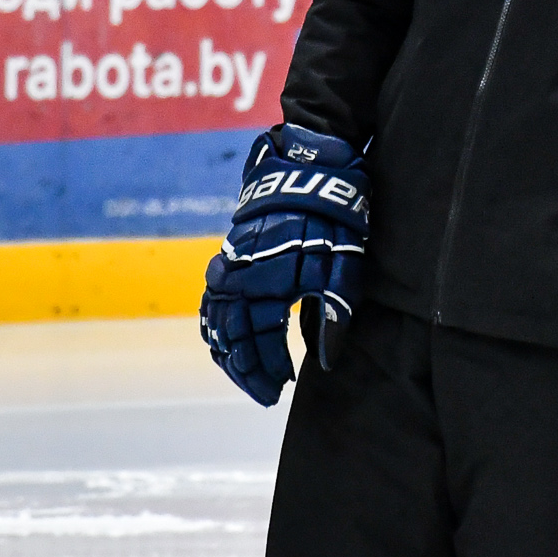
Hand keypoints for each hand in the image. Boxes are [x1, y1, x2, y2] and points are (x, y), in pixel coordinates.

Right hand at [200, 124, 368, 405]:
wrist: (308, 165)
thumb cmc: (332, 215)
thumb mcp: (343, 264)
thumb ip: (333, 312)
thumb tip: (326, 359)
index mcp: (266, 281)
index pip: (258, 339)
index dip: (267, 368)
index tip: (281, 388)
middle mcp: (238, 276)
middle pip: (231, 335)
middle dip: (246, 367)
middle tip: (266, 391)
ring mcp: (230, 263)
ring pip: (217, 319)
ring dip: (230, 349)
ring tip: (248, 372)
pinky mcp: (230, 253)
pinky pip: (214, 299)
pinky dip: (218, 325)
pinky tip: (228, 339)